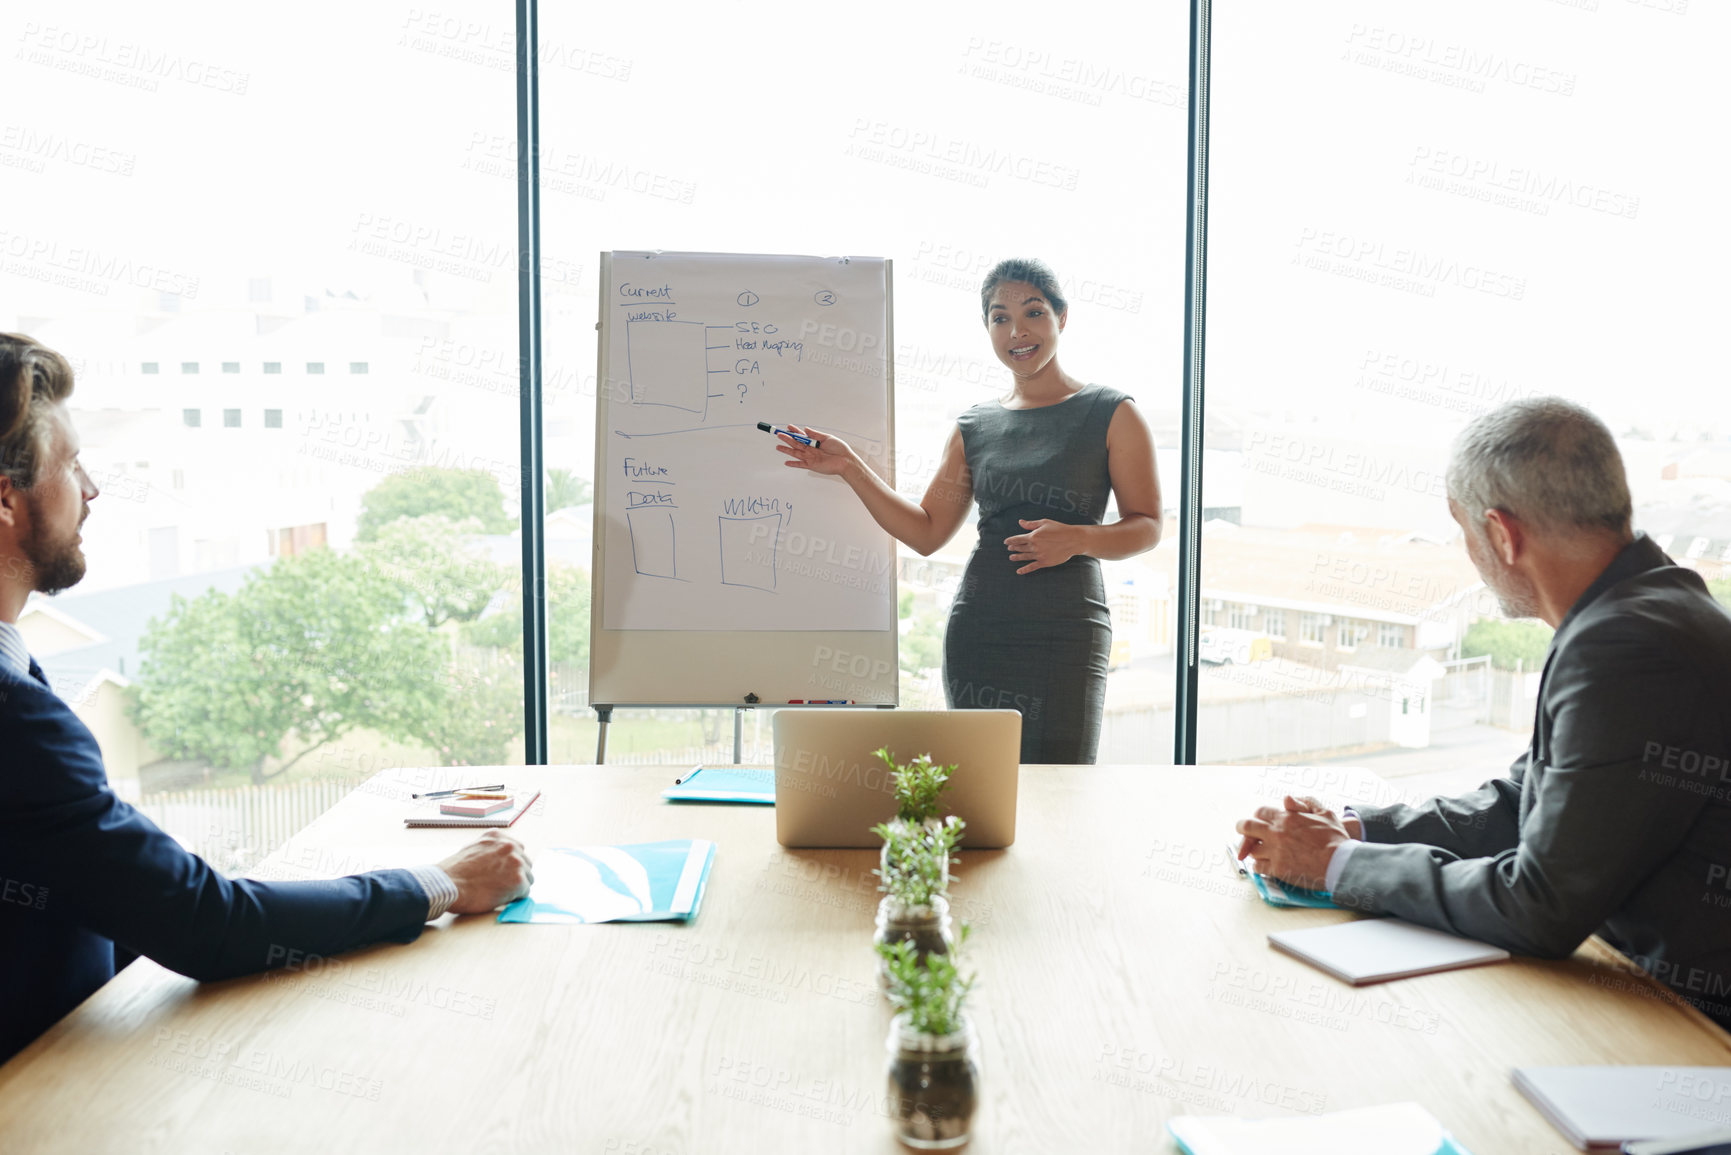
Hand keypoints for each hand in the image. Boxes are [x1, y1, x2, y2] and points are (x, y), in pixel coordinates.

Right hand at [436, 831, 532, 913]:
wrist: (448, 885)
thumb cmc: (453, 872)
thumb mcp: (471, 848)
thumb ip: (488, 850)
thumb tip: (497, 860)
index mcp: (497, 836)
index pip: (516, 849)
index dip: (510, 864)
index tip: (504, 873)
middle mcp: (509, 846)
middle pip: (525, 863)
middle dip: (515, 874)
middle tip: (502, 885)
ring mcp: (516, 862)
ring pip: (528, 877)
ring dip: (516, 886)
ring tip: (499, 892)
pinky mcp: (518, 880)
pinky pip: (525, 892)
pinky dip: (515, 898)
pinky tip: (501, 898)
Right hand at [775, 425, 856, 477]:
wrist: (845, 461)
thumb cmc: (839, 449)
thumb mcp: (827, 438)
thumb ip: (815, 434)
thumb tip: (806, 429)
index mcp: (815, 441)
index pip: (802, 436)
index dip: (795, 431)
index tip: (788, 427)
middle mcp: (811, 449)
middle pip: (796, 443)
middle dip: (787, 439)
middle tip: (778, 434)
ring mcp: (811, 457)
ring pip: (796, 452)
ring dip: (787, 450)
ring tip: (778, 446)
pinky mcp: (812, 465)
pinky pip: (800, 464)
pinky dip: (793, 464)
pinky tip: (786, 462)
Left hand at [1004, 518, 1083, 574]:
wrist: (1073, 540)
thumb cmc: (1059, 529)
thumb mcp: (1044, 523)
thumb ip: (1031, 524)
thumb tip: (1020, 522)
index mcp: (1033, 536)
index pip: (1018, 539)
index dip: (1010, 540)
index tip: (1006, 542)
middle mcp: (1034, 547)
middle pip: (1020, 548)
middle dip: (1014, 548)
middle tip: (1009, 549)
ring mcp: (1039, 555)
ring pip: (1024, 557)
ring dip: (1017, 557)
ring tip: (1011, 557)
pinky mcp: (1044, 562)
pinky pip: (1032, 567)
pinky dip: (1025, 569)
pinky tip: (1019, 571)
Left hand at [1233, 795, 1359, 860]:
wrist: (1341, 863)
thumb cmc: (1336, 838)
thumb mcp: (1326, 812)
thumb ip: (1306, 802)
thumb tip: (1287, 799)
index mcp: (1286, 817)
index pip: (1260, 812)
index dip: (1258, 815)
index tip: (1259, 820)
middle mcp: (1276, 833)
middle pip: (1246, 827)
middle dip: (1242, 828)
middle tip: (1243, 832)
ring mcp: (1275, 852)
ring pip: (1251, 849)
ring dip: (1253, 849)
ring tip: (1257, 850)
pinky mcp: (1278, 869)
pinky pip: (1258, 867)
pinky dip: (1259, 866)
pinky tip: (1264, 865)